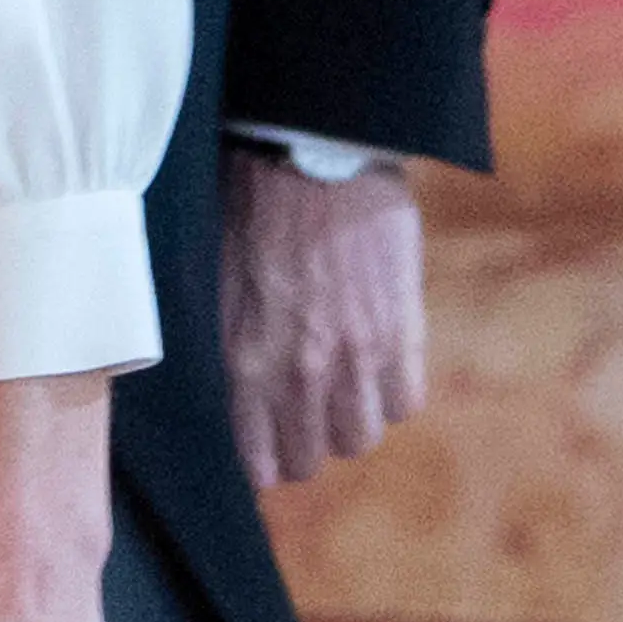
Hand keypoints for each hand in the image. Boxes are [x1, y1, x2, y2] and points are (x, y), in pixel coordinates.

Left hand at [225, 152, 427, 488]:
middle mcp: (300, 373)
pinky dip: (394, 395)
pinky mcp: (401, 332)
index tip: (270, 456)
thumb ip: (229, 349)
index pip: (259, 460)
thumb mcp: (217, 288)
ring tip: (345, 396)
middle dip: (307, 449)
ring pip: (360, 438)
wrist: (315, 158)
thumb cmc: (252, 212)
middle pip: (311, 459)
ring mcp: (356, 357)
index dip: (266, 463)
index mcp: (244, 363)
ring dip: (352, 424)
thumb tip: (232, 392)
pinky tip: (380, 369)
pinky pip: (405, 403)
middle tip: (306, 426)